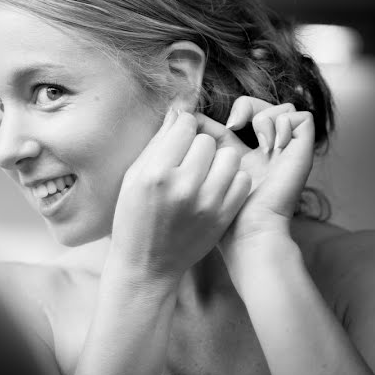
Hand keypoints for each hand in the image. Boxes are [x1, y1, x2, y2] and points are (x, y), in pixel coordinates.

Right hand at [110, 109, 251, 286]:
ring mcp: (207, 202)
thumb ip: (157, 143)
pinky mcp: (223, 216)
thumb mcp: (133, 178)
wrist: (147, 265)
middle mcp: (184, 186)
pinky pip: (241, 180)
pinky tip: (214, 188)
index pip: (185, 126)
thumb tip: (179, 109)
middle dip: (197, 145)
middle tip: (186, 161)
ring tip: (203, 173)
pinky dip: (230, 180)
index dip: (181, 127)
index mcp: (156, 173)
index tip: (177, 138)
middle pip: (207, 140)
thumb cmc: (133, 217)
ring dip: (217, 161)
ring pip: (229, 157)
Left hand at [197, 96, 315, 242]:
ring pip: (284, 108)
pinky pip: (302, 117)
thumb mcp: (206, 164)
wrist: (247, 229)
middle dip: (247, 107)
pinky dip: (283, 123)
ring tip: (258, 143)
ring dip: (264, 118)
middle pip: (264, 106)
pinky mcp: (303, 152)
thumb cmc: (223, 206)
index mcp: (247, 152)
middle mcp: (269, 148)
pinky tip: (272, 145)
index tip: (221, 124)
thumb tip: (181, 111)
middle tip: (234, 126)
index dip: (236, 109)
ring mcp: (288, 150)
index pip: (244, 113)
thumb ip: (199, 138)